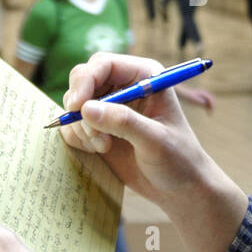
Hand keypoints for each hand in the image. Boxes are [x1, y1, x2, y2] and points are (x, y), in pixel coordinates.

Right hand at [61, 53, 215, 207]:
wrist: (178, 187)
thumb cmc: (178, 159)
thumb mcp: (155, 140)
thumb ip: (123, 122)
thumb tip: (85, 109)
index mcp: (144, 76)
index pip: (104, 64)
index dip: (86, 80)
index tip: (77, 106)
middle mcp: (124, 86)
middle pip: (83, 79)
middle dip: (80, 105)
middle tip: (91, 133)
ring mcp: (109, 106)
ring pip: (75, 103)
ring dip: (82, 127)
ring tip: (104, 146)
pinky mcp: (98, 127)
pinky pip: (72, 124)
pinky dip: (78, 137)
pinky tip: (100, 150)